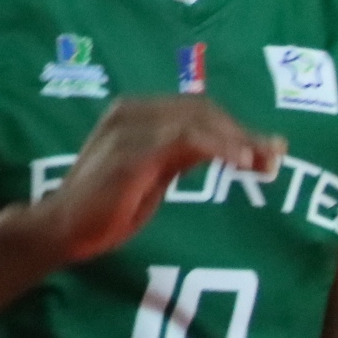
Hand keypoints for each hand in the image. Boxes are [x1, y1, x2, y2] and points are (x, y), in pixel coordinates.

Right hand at [27, 98, 285, 263]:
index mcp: (134, 113)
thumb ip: (180, 156)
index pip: (196, 109)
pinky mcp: (130, 152)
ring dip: (238, 139)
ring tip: (266, 161)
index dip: (235, 126)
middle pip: (201, 110)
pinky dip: (217, 147)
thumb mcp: (151, 174)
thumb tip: (224, 148)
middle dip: (242, 132)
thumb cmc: (105, 206)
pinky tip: (240, 162)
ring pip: (197, 121)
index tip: (268, 149)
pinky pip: (184, 140)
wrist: (62, 229)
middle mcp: (131, 112)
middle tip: (276, 155)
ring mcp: (129, 129)